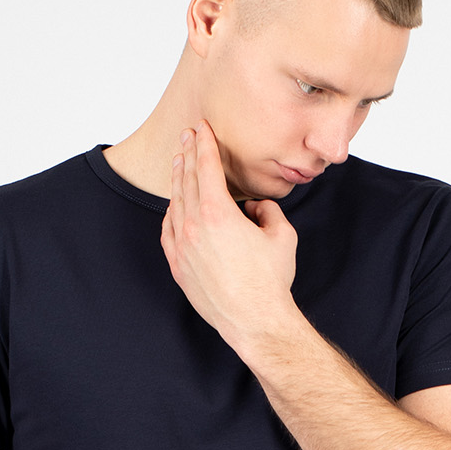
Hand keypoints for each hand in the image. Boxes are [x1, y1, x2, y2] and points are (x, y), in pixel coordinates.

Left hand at [161, 120, 300, 353]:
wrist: (254, 321)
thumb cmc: (270, 281)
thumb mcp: (282, 234)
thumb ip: (267, 210)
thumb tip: (254, 207)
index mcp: (218, 213)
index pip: (206, 166)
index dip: (204, 143)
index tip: (201, 127)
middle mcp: (194, 226)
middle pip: (187, 179)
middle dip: (188, 154)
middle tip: (187, 136)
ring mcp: (182, 248)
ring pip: (175, 203)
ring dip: (178, 180)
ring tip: (180, 164)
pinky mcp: (178, 267)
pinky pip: (169, 231)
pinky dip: (171, 212)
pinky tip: (174, 204)